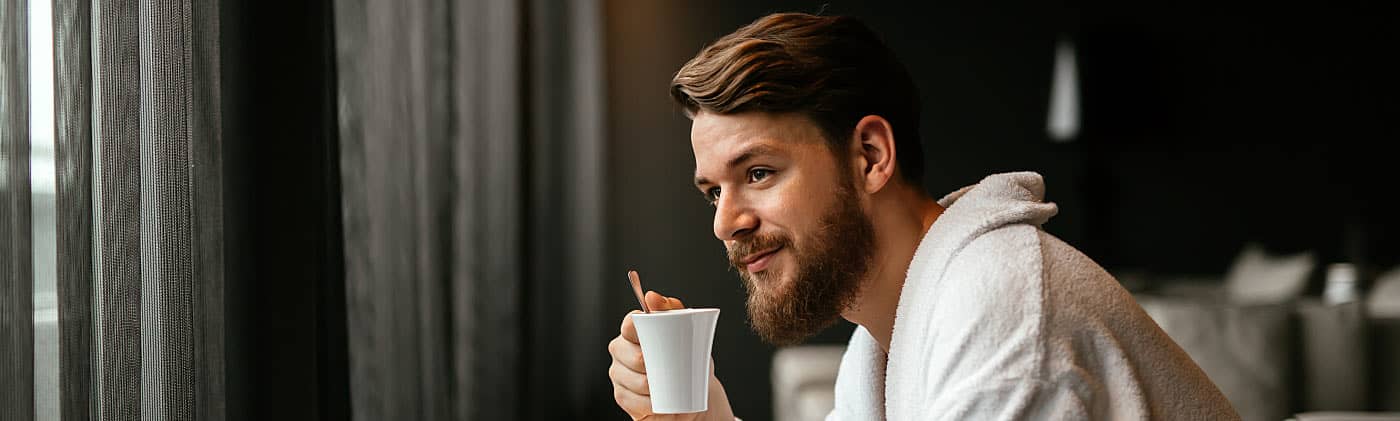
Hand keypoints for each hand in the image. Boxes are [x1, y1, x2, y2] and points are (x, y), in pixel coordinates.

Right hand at [609, 291, 735, 420]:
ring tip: (665, 385)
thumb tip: (652, 297)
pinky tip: (655, 400)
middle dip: (646, 362)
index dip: (637, 328)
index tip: (653, 335)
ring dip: (648, 384)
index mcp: (633, 331)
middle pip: (626, 352)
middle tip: (665, 366)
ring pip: (629, 378)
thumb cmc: (689, 360)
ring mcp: (619, 374)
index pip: (628, 324)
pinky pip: (629, 399)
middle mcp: (621, 350)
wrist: (694, 394)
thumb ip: (673, 309)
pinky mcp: (623, 396)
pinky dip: (645, 402)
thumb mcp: (689, 332)